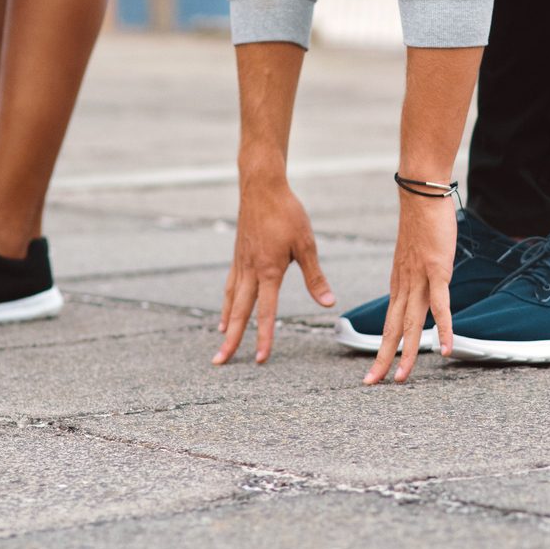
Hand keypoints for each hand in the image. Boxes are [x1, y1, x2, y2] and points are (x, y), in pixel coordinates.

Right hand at [215, 168, 334, 364]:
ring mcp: (241, 263)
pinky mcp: (238, 255)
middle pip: (239, 312)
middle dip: (231, 340)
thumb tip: (328, 303)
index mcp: (269, 271)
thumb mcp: (307, 244)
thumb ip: (315, 277)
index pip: (266, 312)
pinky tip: (226, 309)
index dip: (264, 337)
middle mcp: (250, 271)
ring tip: (221, 341)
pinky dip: (227, 302)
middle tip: (220, 362)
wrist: (261, 186)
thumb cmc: (287, 213)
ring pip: (231, 300)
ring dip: (226, 323)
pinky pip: (230, 285)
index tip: (260, 359)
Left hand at [365, 187, 456, 384]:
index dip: (381, 347)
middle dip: (382, 358)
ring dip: (407, 353)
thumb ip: (420, 271)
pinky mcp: (438, 271)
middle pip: (393, 328)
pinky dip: (444, 329)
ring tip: (400, 379)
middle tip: (372, 384)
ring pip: (411, 323)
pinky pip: (441, 306)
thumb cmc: (422, 221)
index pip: (389, 322)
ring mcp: (420, 279)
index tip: (373, 370)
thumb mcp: (417, 253)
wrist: (422, 194)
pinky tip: (446, 349)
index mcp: (399, 283)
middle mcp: (405, 285)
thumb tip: (428, 282)